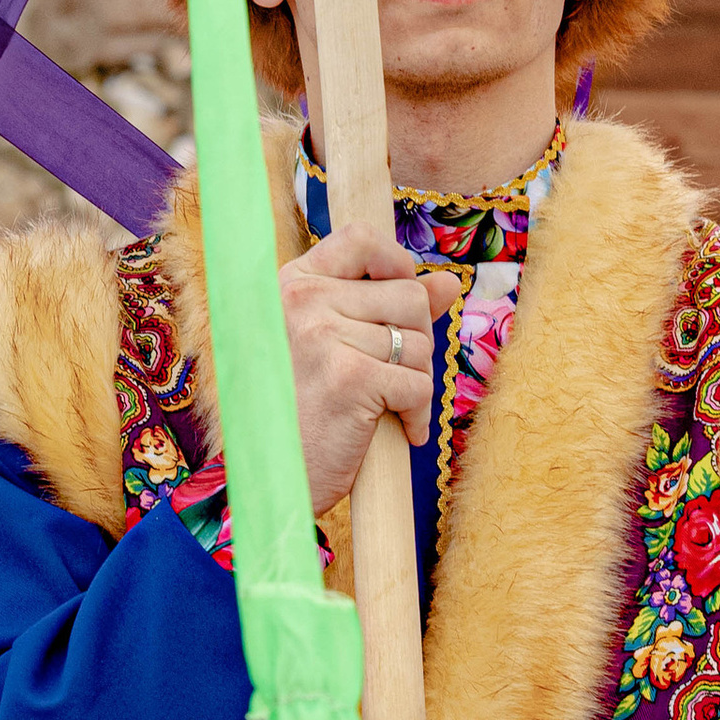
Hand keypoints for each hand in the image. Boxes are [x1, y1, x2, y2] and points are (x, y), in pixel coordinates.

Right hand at [282, 223, 452, 516]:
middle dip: (414, 342)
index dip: (397, 265)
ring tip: (385, 406)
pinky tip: (397, 431)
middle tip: (389, 378)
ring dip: (416, 382)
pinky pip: (419, 385)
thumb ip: (384, 306)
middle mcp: (303, 301)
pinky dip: (417, 415)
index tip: (400, 304)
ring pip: (417, 344)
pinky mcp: (351, 378)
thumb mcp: (327, 346)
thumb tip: (451, 283)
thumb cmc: (297, 413)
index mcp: (290, 286)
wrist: (269, 480)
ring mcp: (325, 337)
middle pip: (408, 297)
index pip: (361, 239)